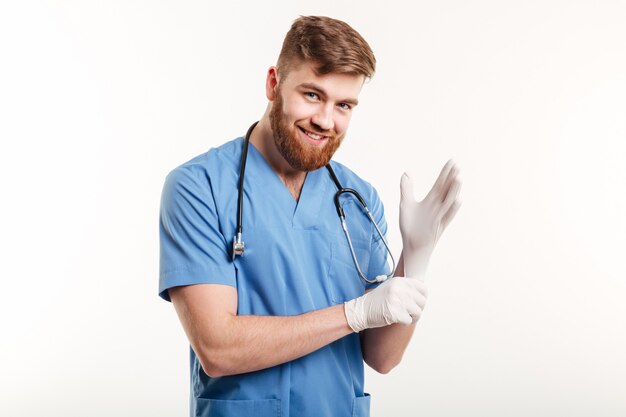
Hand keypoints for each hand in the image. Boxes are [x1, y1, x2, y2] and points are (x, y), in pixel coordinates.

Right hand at [344, 277, 427, 332]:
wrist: (361, 310)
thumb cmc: (376, 301)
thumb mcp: (390, 287)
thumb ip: (405, 288)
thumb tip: (422, 293)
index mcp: (399, 281)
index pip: (423, 288)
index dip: (422, 297)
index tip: (418, 302)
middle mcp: (399, 289)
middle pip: (422, 301)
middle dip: (418, 309)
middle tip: (411, 312)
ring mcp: (397, 301)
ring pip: (418, 312)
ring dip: (413, 317)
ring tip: (405, 317)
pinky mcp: (395, 313)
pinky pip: (409, 320)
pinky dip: (405, 322)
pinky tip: (397, 320)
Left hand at [399, 160, 461, 277]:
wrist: (411, 244)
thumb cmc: (410, 226)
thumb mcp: (406, 204)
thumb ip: (407, 188)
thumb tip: (406, 172)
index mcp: (431, 200)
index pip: (440, 183)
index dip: (445, 173)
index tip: (452, 161)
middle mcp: (437, 206)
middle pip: (447, 189)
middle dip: (451, 178)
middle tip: (457, 165)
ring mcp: (439, 216)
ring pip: (449, 201)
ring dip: (454, 190)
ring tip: (458, 178)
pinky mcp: (438, 226)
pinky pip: (447, 217)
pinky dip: (453, 209)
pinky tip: (458, 200)